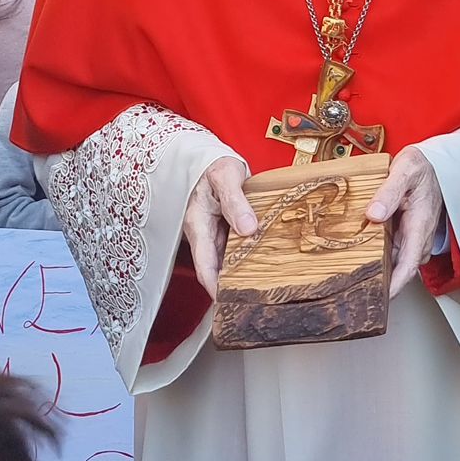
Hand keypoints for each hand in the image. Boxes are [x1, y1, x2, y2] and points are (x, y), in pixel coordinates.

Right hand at [183, 155, 255, 299]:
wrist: (210, 157)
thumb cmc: (213, 164)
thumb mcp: (225, 177)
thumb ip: (236, 202)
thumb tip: (249, 229)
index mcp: (198, 224)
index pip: (204, 266)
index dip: (214, 288)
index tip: (228, 303)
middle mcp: (203, 233)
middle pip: (216, 268)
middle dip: (230, 286)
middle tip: (252, 301)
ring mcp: (213, 232)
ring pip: (225, 260)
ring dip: (239, 272)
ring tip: (261, 288)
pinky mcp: (223, 228)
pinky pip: (233, 248)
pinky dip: (244, 257)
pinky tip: (261, 263)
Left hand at [365, 146, 444, 296]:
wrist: (435, 164)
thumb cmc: (422, 167)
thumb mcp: (405, 172)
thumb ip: (388, 192)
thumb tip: (373, 214)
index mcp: (419, 225)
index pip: (408, 265)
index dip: (395, 286)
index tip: (381, 299)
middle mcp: (419, 236)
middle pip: (401, 270)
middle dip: (382, 284)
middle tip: (355, 292)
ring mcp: (414, 237)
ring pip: (396, 262)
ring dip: (380, 272)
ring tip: (354, 280)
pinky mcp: (408, 234)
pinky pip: (394, 253)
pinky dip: (380, 258)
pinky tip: (362, 258)